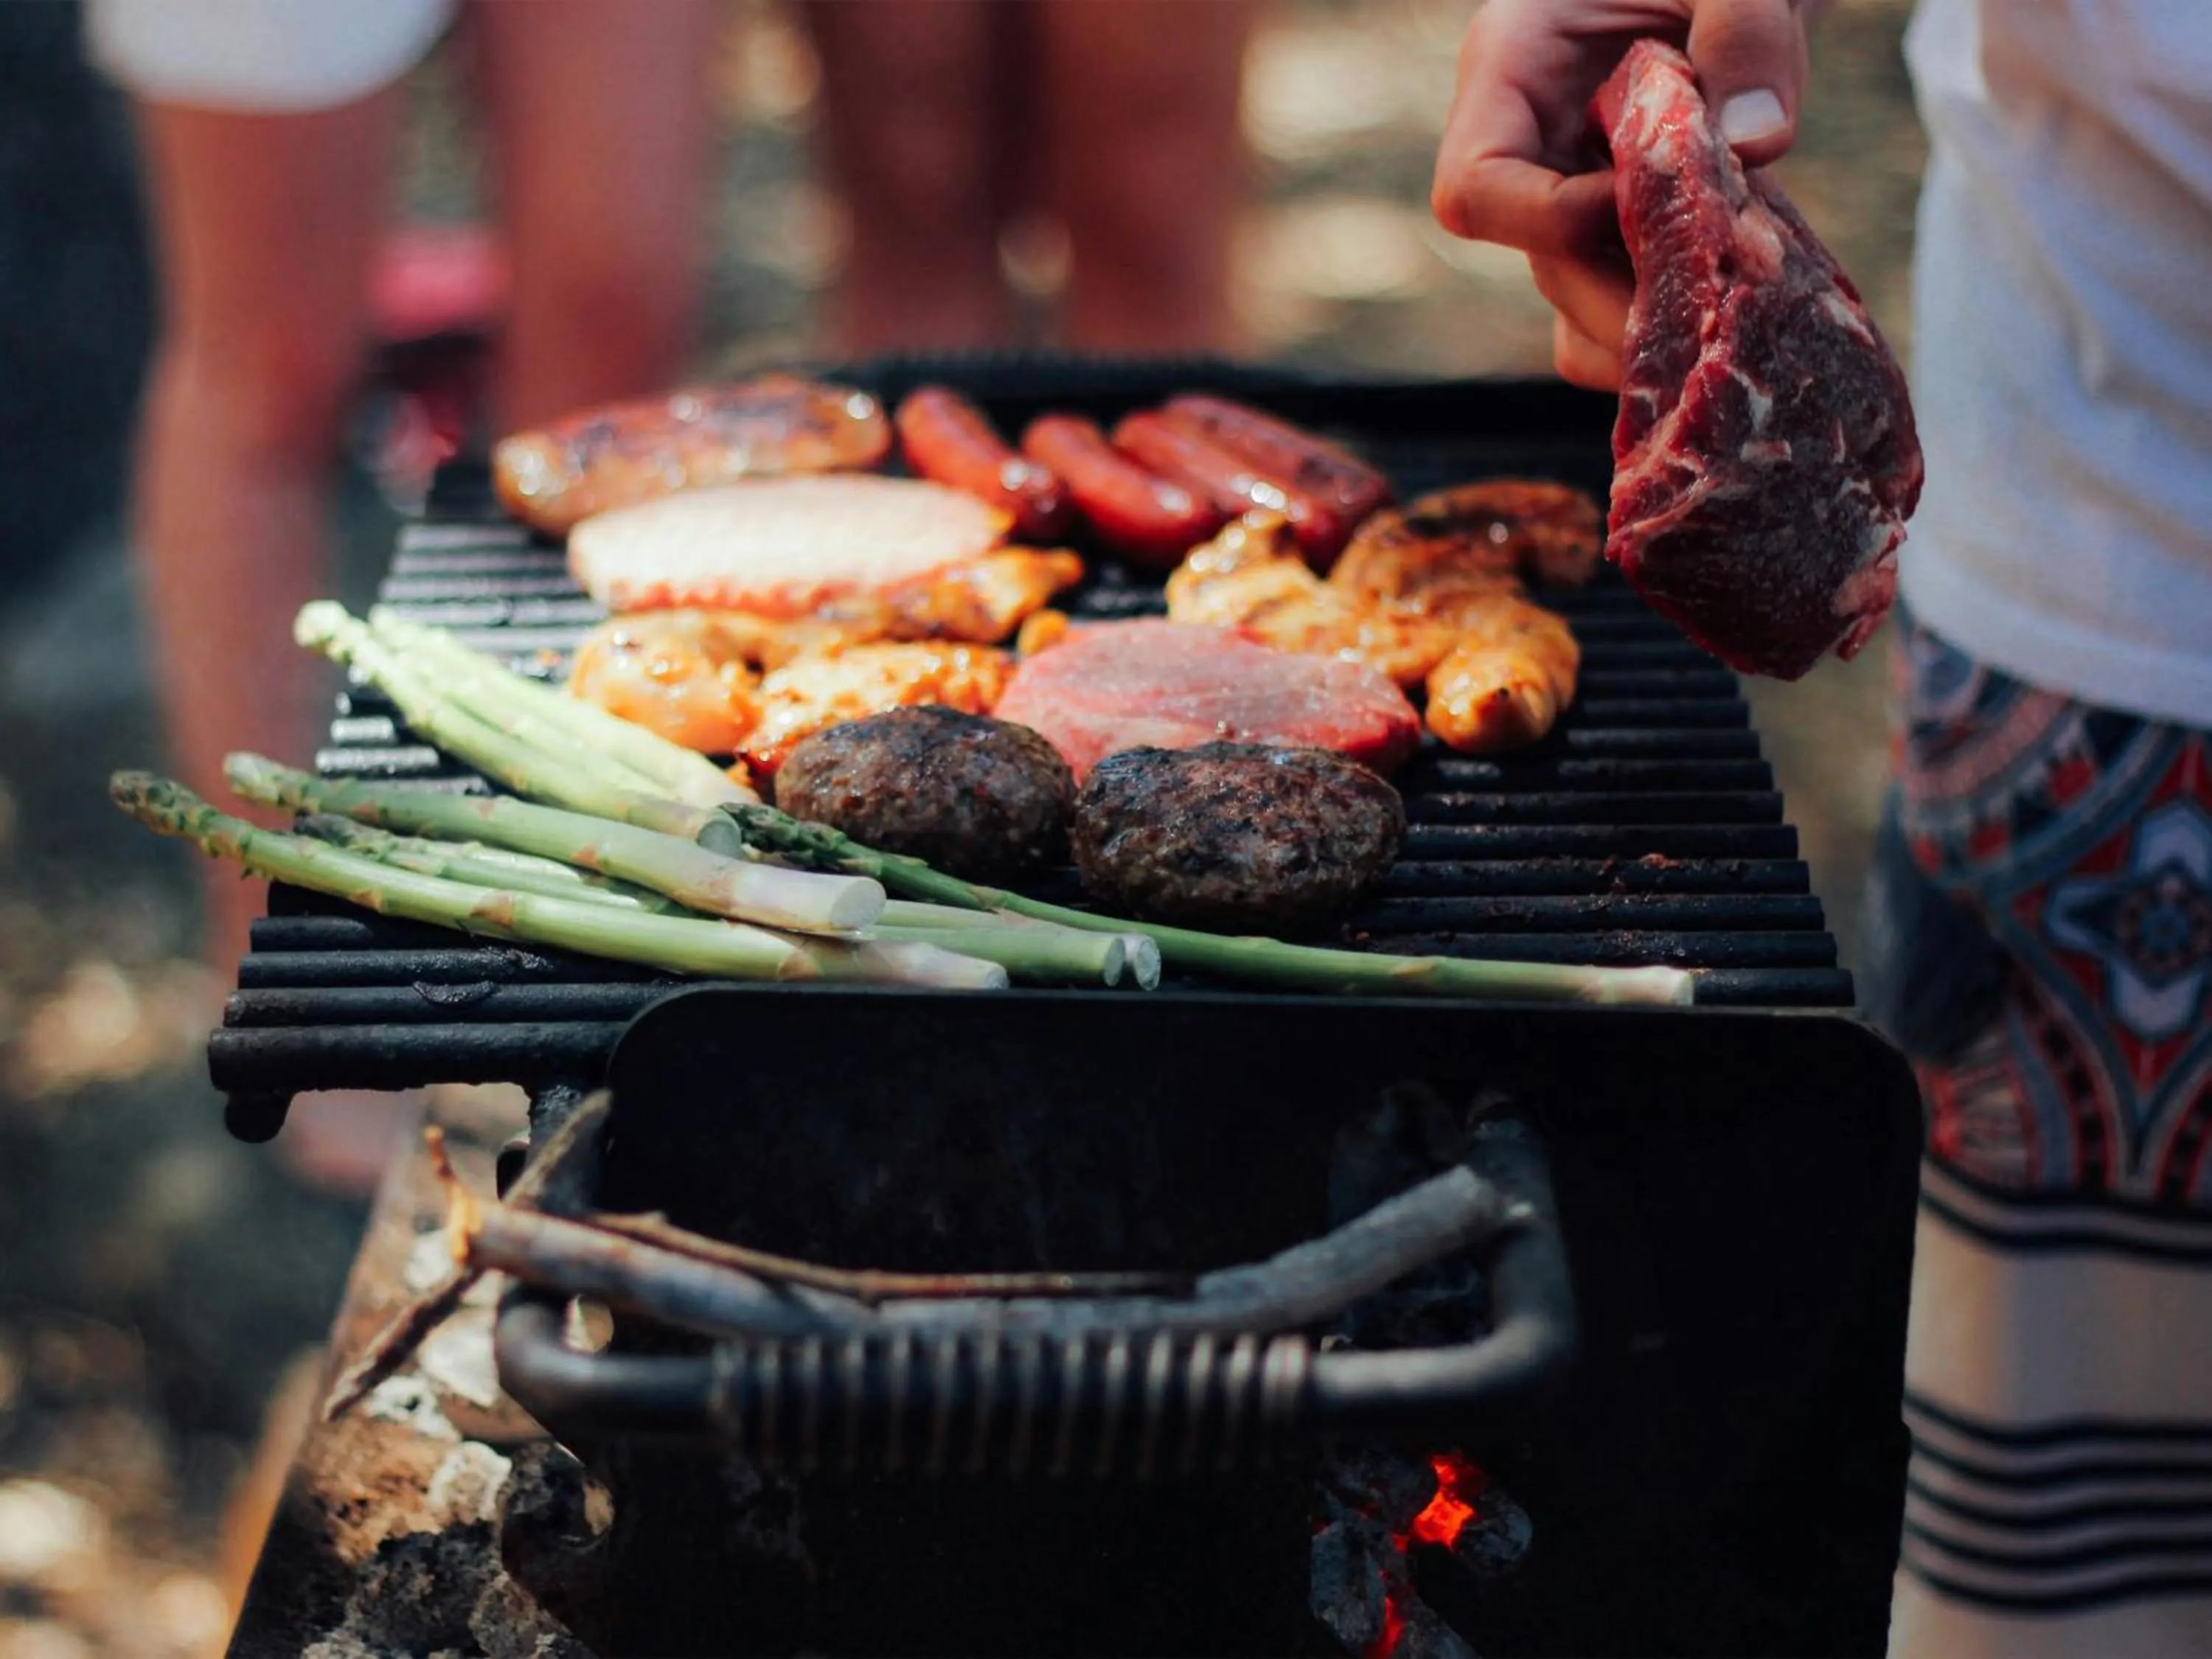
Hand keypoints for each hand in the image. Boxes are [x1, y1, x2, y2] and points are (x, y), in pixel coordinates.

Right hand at [1431, 0, 1813, 390]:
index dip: (1553, 221)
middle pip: (1543, 265)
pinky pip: (1621, 308)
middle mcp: (1533, 143)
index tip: (1652, 203)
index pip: (1476, 189)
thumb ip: (1747, 29)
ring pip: (1580, 304)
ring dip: (1656, 326)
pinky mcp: (1627, 224)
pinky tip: (1745, 306)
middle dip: (1628, 298)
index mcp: (1514, 66)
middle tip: (1724, 315)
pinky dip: (1675, 327)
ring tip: (1741, 316)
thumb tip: (1758, 142)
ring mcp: (1577, 190)